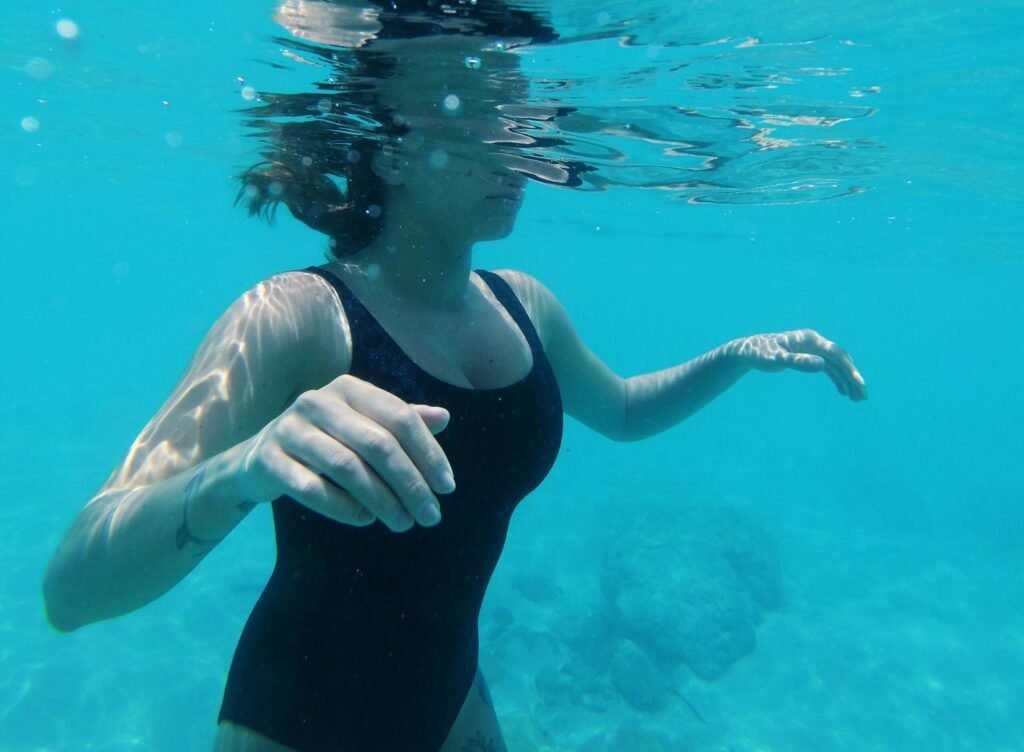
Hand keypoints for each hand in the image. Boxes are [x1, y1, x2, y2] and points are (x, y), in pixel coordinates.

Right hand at [234, 374, 454, 530]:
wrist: (259, 459)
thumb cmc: (325, 441)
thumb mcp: (363, 425)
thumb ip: (401, 421)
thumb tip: (445, 417)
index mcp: (348, 388)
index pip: (400, 417)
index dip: (428, 453)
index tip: (447, 488)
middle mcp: (318, 401)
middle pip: (377, 443)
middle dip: (410, 483)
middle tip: (430, 516)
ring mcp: (289, 428)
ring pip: (347, 467)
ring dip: (382, 500)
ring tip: (403, 523)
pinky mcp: (268, 459)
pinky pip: (311, 488)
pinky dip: (343, 507)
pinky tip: (365, 519)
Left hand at [724, 329, 866, 401]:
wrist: (747, 350)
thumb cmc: (759, 353)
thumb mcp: (776, 360)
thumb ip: (797, 362)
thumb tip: (822, 366)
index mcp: (809, 339)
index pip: (835, 354)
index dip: (849, 369)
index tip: (858, 384)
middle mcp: (814, 342)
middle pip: (840, 360)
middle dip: (853, 377)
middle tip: (862, 397)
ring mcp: (813, 349)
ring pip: (836, 365)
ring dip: (848, 381)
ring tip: (857, 399)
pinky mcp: (809, 356)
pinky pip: (829, 368)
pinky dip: (837, 379)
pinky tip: (843, 392)